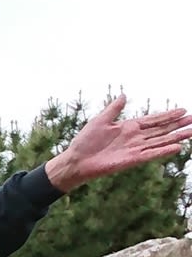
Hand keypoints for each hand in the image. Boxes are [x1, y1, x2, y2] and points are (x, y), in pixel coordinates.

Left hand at [47, 96, 191, 192]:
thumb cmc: (85, 141)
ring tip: (191, 132)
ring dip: (176, 137)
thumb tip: (124, 95)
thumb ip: (114, 109)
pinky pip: (150, 154)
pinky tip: (177, 147)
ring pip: (160, 141)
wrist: (75, 160)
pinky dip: (163, 151)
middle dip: (178, 125)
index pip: (153, 120)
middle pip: (161, 130)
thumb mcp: (100, 120)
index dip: (168, 115)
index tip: (183, 110)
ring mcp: (134, 149)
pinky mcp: (131, 160)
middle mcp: (135, 138)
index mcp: (129, 127)